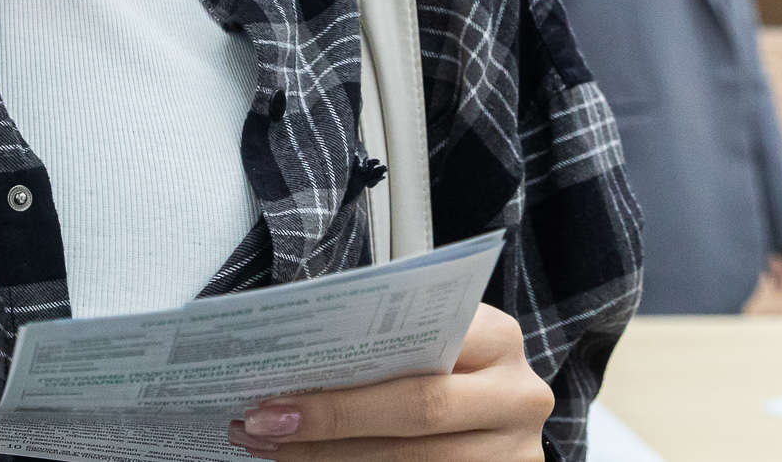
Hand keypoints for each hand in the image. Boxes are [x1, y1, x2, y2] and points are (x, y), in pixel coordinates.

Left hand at [231, 303, 552, 460]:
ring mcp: (515, 452)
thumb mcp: (429, 333)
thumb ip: (382, 337)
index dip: (345, 384)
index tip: (275, 396)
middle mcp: (517, 397)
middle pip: (417, 414)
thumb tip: (288, 357)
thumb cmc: (448, 356)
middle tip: (263, 425)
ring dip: (330, 459)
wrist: (498, 401)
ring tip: (270, 447)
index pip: (417, 356)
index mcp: (497, 338)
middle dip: (331, 422)